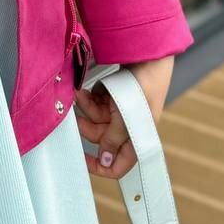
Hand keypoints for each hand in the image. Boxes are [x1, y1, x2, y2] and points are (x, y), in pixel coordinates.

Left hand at [74, 54, 173, 179]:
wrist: (145, 57)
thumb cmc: (143, 87)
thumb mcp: (126, 116)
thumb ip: (114, 139)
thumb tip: (106, 162)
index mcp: (137, 139)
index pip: (119, 165)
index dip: (101, 167)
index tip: (83, 160)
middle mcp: (127, 129)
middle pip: (101, 139)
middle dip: (88, 127)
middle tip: (79, 118)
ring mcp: (118, 113)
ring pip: (94, 120)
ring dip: (87, 108)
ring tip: (83, 96)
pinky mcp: (111, 99)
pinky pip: (94, 105)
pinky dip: (89, 99)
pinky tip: (87, 91)